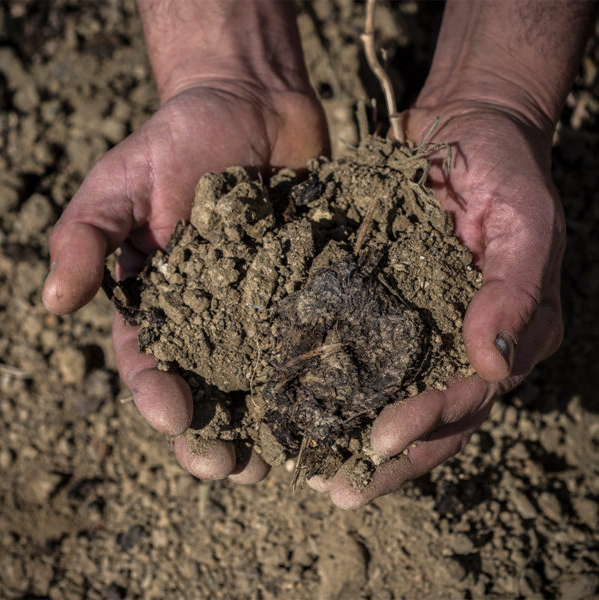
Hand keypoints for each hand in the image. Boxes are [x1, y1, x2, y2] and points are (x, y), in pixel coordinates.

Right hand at [43, 81, 327, 482]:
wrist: (251, 106)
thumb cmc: (178, 140)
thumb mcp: (120, 182)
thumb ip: (86, 239)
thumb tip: (52, 304)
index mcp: (159, 305)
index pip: (150, 365)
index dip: (159, 397)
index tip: (176, 418)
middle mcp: (211, 319)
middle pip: (210, 391)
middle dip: (216, 435)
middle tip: (233, 467)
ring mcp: (262, 310)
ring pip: (263, 384)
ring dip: (271, 426)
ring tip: (285, 459)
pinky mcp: (307, 292)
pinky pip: (313, 341)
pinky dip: (321, 378)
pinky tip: (333, 408)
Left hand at [314, 100, 564, 507]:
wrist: (466, 129)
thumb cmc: (503, 170)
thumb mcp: (524, 221)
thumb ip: (516, 290)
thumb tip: (490, 365)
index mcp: (508, 337)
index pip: (469, 398)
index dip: (428, 423)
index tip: (381, 441)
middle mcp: (464, 344)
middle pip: (428, 418)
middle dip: (384, 455)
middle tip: (335, 486)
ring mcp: (425, 327)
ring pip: (391, 394)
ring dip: (352, 432)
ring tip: (309, 464)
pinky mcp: (388, 303)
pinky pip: (361, 348)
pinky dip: (333, 379)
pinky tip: (297, 401)